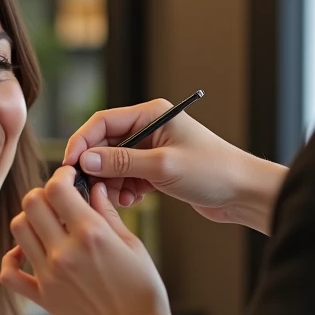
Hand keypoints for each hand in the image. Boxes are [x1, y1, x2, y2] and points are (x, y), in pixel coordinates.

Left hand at [1, 166, 178, 314]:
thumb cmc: (143, 294)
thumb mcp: (133, 246)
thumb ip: (108, 214)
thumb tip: (93, 188)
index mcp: (91, 234)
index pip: (57, 187)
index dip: (61, 176)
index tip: (68, 178)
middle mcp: (65, 251)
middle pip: (32, 203)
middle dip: (43, 194)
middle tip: (57, 201)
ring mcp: (49, 275)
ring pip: (18, 229)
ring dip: (29, 220)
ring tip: (46, 225)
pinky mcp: (42, 297)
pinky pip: (9, 273)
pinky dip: (11, 259)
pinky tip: (26, 254)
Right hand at [65, 98, 287, 233]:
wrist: (244, 193)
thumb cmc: (214, 171)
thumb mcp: (163, 166)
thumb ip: (122, 162)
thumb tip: (87, 160)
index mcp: (152, 114)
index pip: (103, 122)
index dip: (82, 143)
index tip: (70, 166)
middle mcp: (150, 128)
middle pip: (105, 144)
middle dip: (96, 167)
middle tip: (89, 189)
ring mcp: (153, 150)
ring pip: (114, 164)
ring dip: (111, 182)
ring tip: (120, 198)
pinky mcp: (157, 170)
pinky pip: (128, 177)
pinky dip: (125, 189)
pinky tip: (133, 200)